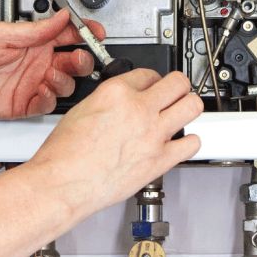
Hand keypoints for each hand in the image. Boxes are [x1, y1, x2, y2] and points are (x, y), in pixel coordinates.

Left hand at [0, 10, 105, 119]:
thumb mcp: (2, 33)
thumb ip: (36, 29)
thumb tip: (63, 16)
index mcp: (34, 41)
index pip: (68, 35)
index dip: (85, 33)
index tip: (95, 32)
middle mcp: (37, 62)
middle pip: (73, 62)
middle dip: (83, 59)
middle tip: (79, 58)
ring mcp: (32, 83)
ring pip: (65, 84)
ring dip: (64, 80)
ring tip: (50, 75)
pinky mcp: (24, 104)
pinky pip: (47, 104)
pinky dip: (49, 99)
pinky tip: (41, 91)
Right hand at [28, 69, 202, 209]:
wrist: (64, 183)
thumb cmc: (65, 153)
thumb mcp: (82, 110)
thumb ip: (110, 101)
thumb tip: (123, 102)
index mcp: (116, 93)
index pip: (148, 73)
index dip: (151, 80)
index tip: (152, 86)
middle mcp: (139, 109)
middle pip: (178, 83)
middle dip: (178, 86)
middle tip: (175, 91)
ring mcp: (153, 134)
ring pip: (192, 106)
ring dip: (189, 106)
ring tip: (183, 111)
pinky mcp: (160, 160)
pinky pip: (192, 143)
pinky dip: (190, 141)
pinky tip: (181, 142)